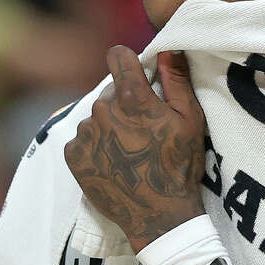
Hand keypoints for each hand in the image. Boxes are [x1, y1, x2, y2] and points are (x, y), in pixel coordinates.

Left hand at [64, 46, 206, 250]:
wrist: (158, 216)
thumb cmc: (179, 166)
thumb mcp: (190, 120)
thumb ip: (176, 80)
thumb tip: (167, 48)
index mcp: (131, 98)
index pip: (117, 56)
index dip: (128, 62)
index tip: (136, 74)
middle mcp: (102, 111)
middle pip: (109, 91)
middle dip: (123, 102)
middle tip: (142, 129)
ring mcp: (85, 133)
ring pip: (96, 116)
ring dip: (108, 126)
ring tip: (129, 151)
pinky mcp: (73, 154)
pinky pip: (83, 138)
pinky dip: (95, 146)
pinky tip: (114, 162)